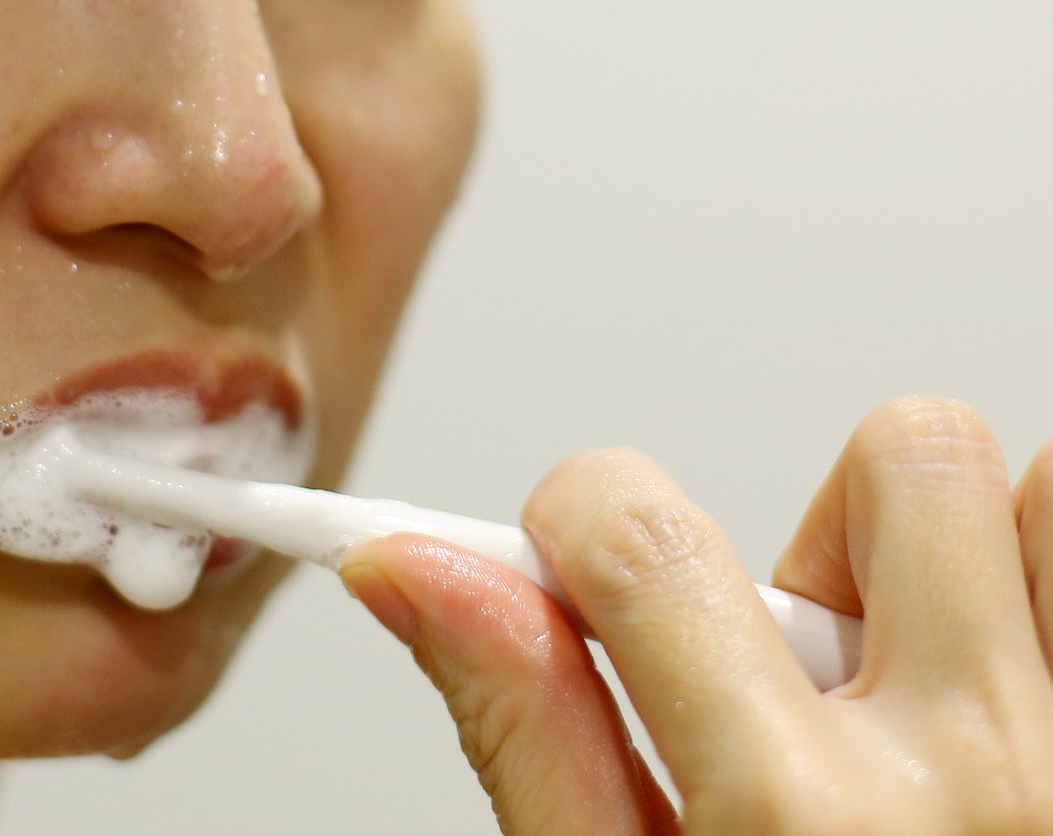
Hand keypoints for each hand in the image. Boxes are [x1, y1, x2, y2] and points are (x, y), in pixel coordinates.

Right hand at [340, 397, 1052, 834]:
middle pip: (899, 459)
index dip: (580, 510)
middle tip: (811, 660)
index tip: (577, 546)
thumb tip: (415, 572)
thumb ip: (525, 721)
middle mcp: (983, 777)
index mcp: (800, 825)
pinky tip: (1002, 704)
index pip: (647, 538)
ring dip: (970, 555)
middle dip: (822, 535)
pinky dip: (1041, 599)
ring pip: (1044, 492)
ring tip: (928, 681)